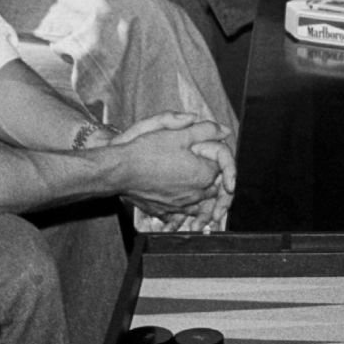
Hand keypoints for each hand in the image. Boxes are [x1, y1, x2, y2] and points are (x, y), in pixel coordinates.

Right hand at [105, 111, 228, 211]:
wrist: (120, 171)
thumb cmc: (147, 151)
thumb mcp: (179, 133)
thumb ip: (206, 131)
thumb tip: (223, 130)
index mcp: (203, 174)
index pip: (221, 167)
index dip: (213, 157)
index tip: (202, 151)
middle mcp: (195, 194)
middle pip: (212, 185)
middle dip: (207, 174)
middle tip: (193, 162)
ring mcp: (180, 206)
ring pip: (197, 200)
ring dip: (195, 190)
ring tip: (182, 176)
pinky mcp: (164, 212)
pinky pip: (179, 211)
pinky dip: (179, 203)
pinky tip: (170, 191)